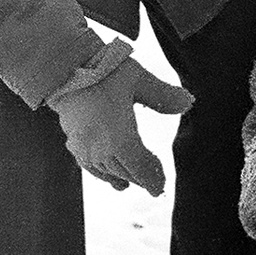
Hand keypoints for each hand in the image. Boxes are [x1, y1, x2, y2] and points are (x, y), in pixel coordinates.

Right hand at [53, 58, 192, 196]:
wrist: (65, 66)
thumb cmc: (105, 69)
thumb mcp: (139, 79)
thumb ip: (163, 95)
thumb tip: (190, 101)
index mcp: (119, 137)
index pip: (140, 167)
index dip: (153, 178)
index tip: (160, 187)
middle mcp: (100, 148)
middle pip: (124, 171)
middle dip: (140, 178)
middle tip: (154, 186)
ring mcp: (84, 146)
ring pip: (106, 170)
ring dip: (121, 177)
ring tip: (130, 184)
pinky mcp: (72, 140)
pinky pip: (89, 165)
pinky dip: (101, 173)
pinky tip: (106, 174)